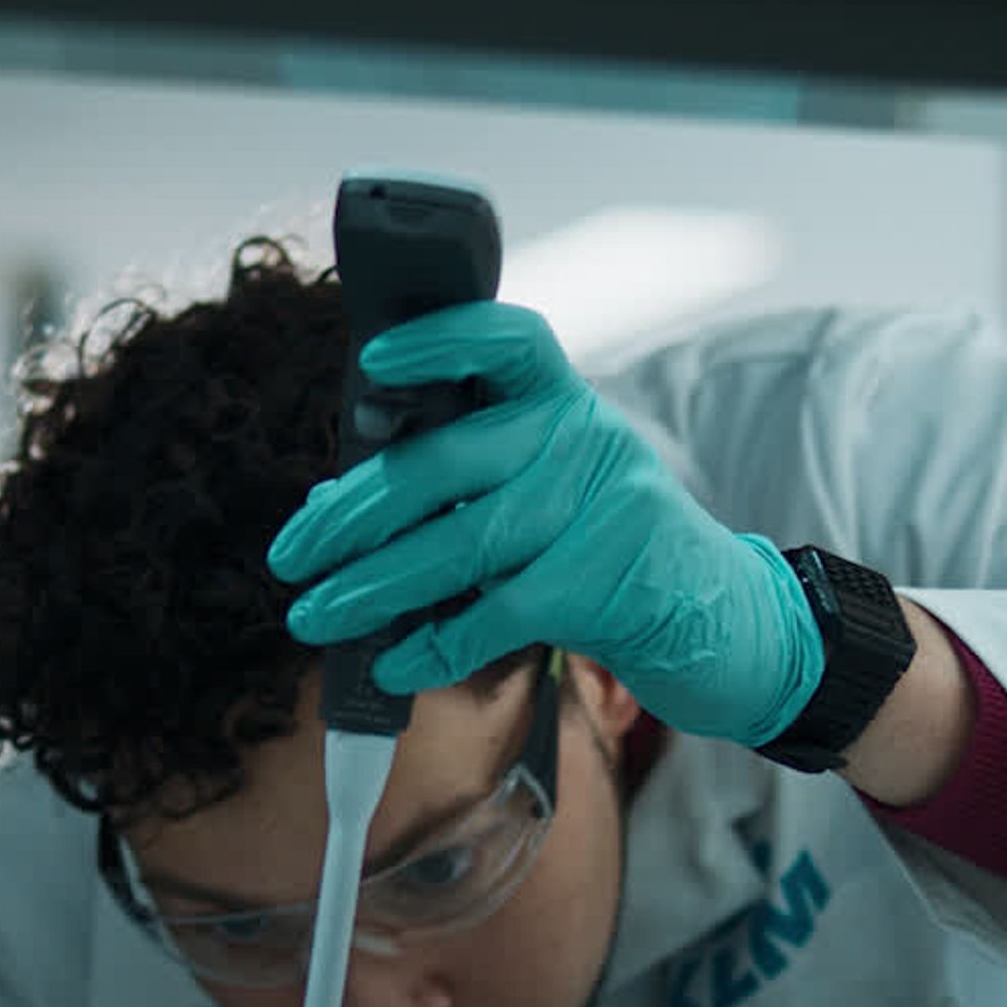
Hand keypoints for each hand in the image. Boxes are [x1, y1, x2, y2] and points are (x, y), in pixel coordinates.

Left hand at [269, 301, 823, 746]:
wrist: (716, 618)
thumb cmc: (602, 547)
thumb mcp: (549, 485)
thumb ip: (465, 478)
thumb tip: (339, 499)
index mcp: (559, 399)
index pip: (503, 341)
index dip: (437, 342)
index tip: (373, 360)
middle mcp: (580, 439)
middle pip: (444, 464)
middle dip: (350, 515)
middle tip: (290, 555)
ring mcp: (596, 510)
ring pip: (458, 546)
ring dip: (370, 589)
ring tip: (313, 617)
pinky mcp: (601, 583)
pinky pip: (494, 616)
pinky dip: (434, 647)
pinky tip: (393, 665)